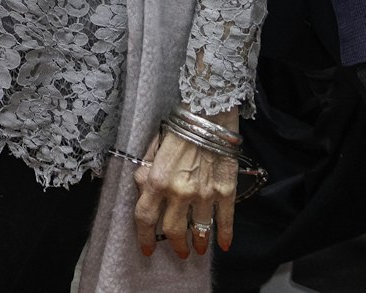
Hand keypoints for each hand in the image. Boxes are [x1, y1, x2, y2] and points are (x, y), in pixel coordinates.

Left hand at [131, 110, 240, 259]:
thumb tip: (141, 191)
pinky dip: (225, 235)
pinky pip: (225, 220)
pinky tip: (224, 245)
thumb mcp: (151, 148)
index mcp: (155, 180)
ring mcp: (203, 193)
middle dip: (175, 245)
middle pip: (173, 230)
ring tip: (199, 249)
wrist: (208, 114)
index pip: (144, 217)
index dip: (145, 237)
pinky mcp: (225, 191)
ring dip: (199, 243)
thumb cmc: (178, 128)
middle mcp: (178, 191)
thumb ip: (145, 172)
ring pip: (199, 229)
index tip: (148, 249)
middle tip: (179, 251)